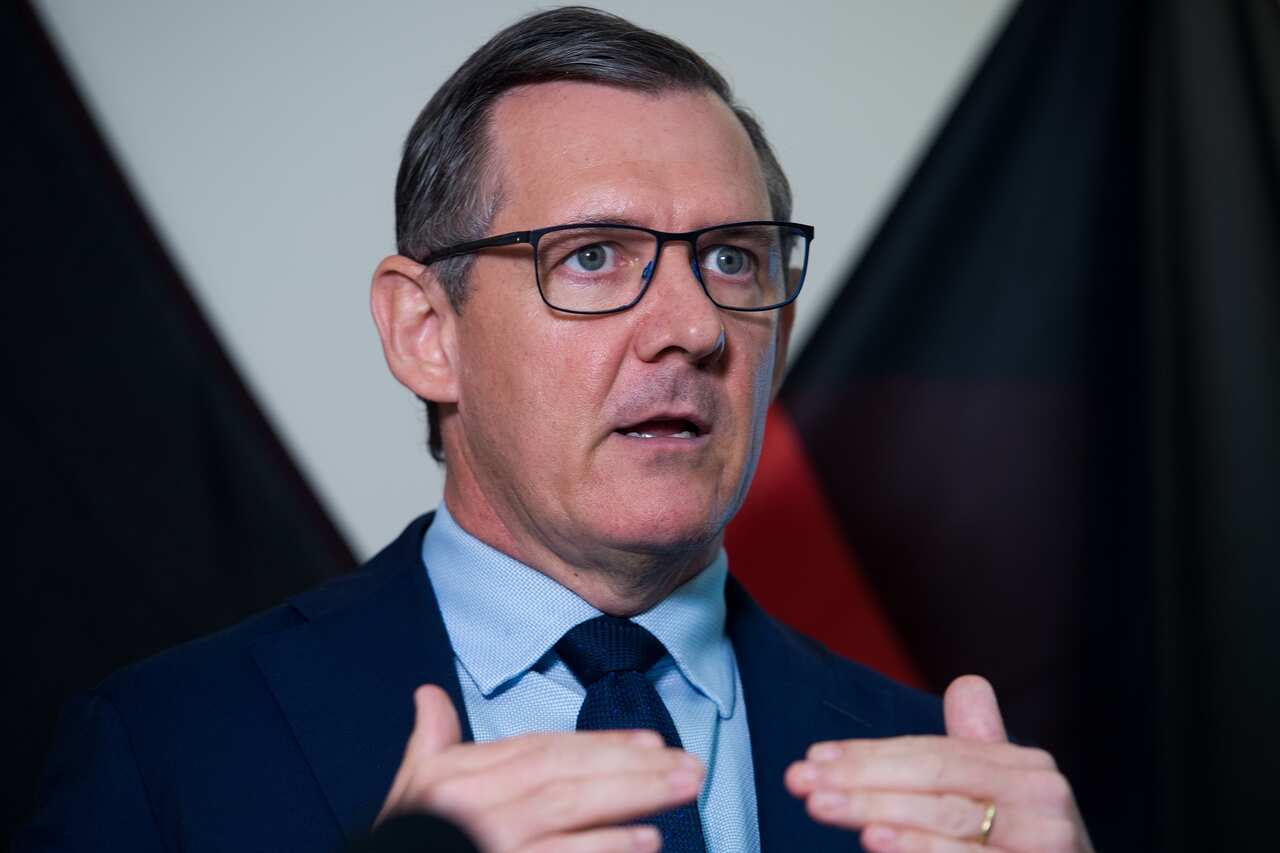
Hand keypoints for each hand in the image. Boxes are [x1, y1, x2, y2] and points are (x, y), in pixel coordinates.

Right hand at [377, 685, 702, 851]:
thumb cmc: (408, 837)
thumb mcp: (414, 789)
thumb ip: (432, 743)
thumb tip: (429, 695)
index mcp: (460, 778)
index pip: (542, 752)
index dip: (600, 744)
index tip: (653, 742)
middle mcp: (475, 807)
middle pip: (563, 778)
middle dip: (632, 769)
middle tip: (690, 767)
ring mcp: (489, 843)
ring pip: (565, 815)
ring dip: (628, 803)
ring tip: (678, 795)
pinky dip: (601, 852)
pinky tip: (643, 844)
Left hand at [784, 675, 1093, 851]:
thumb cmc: (1026, 852)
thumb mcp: (1006, 799)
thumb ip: (978, 749)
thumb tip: (967, 685)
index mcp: (1026, 770)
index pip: (934, 753)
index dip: (870, 754)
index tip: (812, 758)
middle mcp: (1042, 799)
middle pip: (935, 780)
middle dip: (860, 780)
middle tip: (800, 782)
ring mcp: (1045, 843)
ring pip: (947, 819)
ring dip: (879, 812)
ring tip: (825, 806)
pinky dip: (920, 850)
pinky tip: (877, 844)